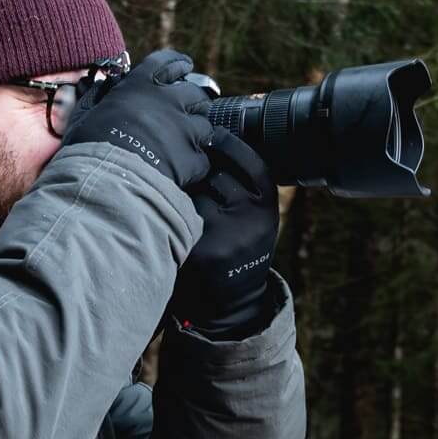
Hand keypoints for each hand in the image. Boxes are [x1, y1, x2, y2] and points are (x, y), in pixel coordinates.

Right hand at [59, 49, 214, 190]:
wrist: (107, 180)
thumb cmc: (89, 147)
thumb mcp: (86, 115)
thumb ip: (96, 99)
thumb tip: (97, 89)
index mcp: (141, 86)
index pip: (168, 62)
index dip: (179, 64)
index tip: (184, 66)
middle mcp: (168, 101)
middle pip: (196, 94)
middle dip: (194, 102)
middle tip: (186, 112)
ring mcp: (184, 129)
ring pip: (204, 125)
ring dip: (196, 134)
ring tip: (184, 145)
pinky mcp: (192, 158)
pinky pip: (202, 158)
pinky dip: (195, 164)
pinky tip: (183, 170)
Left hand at [170, 130, 279, 337]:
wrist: (233, 304)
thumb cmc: (238, 249)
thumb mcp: (256, 219)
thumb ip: (245, 188)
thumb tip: (211, 140)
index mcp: (268, 207)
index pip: (251, 163)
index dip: (230, 144)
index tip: (212, 134)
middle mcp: (252, 220)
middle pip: (215, 173)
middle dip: (198, 172)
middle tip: (187, 174)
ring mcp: (225, 236)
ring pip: (192, 193)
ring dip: (181, 192)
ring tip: (180, 204)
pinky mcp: (199, 251)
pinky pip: (177, 217)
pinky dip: (169, 215)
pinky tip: (170, 222)